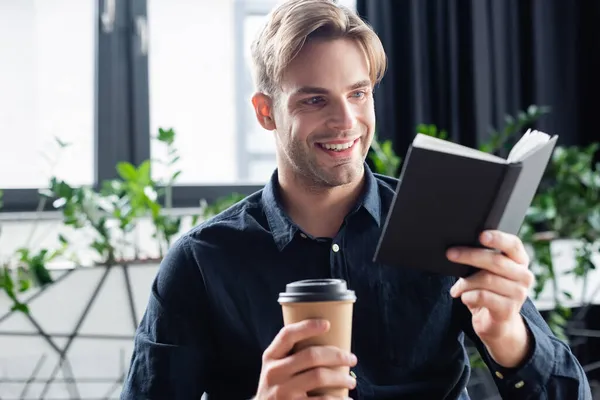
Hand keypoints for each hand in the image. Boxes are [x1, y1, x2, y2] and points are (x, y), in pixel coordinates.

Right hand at [255, 319, 356, 399]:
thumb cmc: (278, 387)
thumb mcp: (275, 369)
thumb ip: (292, 356)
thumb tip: (329, 340)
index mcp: (270, 357)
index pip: (287, 335)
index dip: (307, 326)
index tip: (327, 324)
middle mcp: (274, 373)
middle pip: (311, 355)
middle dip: (338, 355)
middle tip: (352, 359)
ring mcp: (282, 392)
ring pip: (319, 376)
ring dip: (342, 378)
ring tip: (351, 381)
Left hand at [447, 230, 534, 366]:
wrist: (496, 323)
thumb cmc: (488, 291)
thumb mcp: (486, 272)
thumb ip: (481, 259)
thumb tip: (458, 249)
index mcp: (519, 261)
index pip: (513, 244)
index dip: (498, 238)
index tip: (481, 235)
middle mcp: (524, 275)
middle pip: (495, 261)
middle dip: (469, 256)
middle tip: (450, 254)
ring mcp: (518, 294)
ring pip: (486, 279)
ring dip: (465, 283)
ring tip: (456, 288)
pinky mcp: (508, 310)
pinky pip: (482, 296)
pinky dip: (467, 296)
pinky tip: (464, 298)